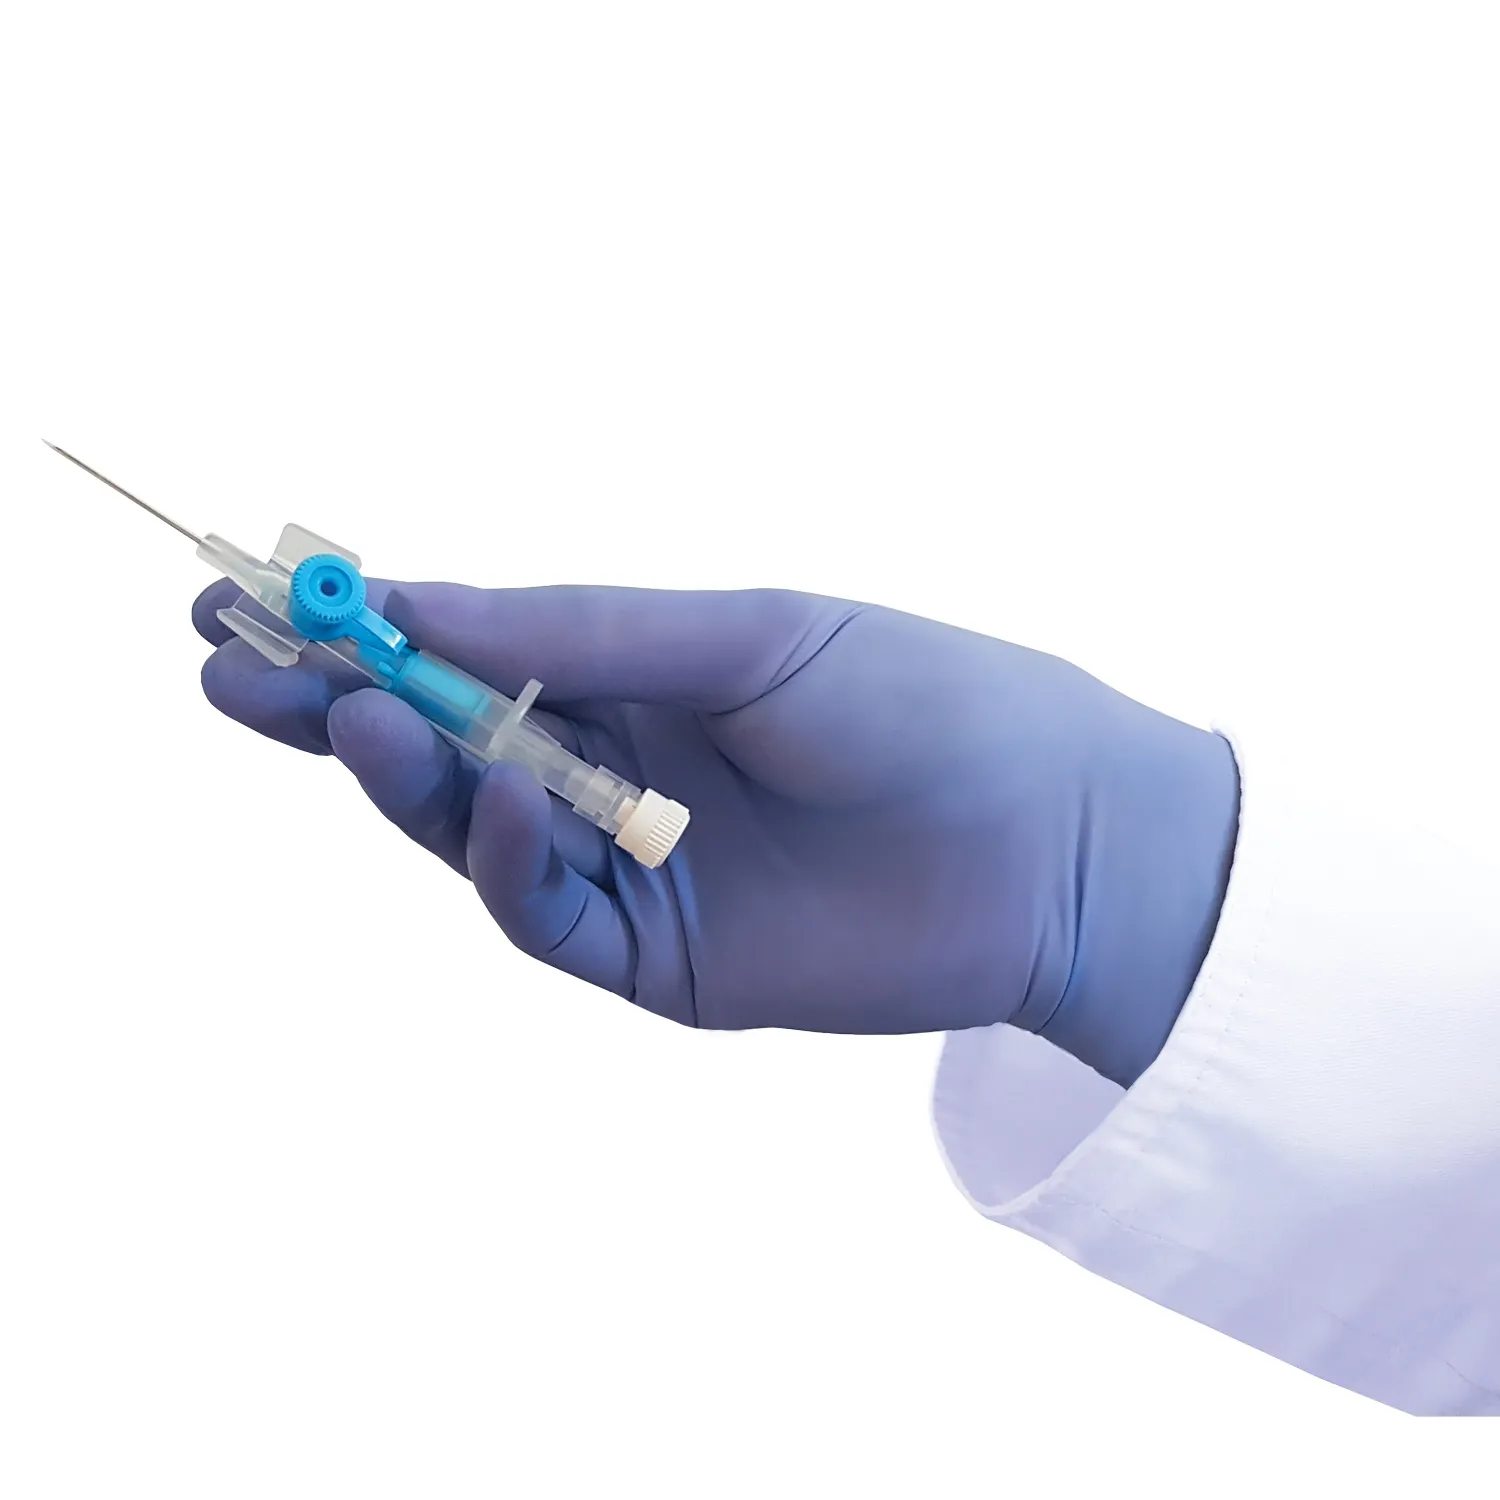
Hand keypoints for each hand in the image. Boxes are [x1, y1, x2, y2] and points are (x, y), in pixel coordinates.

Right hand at [194, 580, 1238, 1085]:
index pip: (464, 652)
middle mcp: (615, 775)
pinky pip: (550, 916)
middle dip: (331, 710)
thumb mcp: (744, 633)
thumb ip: (583, 626)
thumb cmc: (923, 701)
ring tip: (349, 714)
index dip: (357, 628)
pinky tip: (503, 792)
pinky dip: (509, 859)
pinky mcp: (659, 965)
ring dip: (404, 778)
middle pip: (440, 748)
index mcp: (634, 680)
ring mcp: (631, 872)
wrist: (1059, 838)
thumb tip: (411, 592)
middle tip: (229, 667)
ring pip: (474, 836)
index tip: (249, 591)